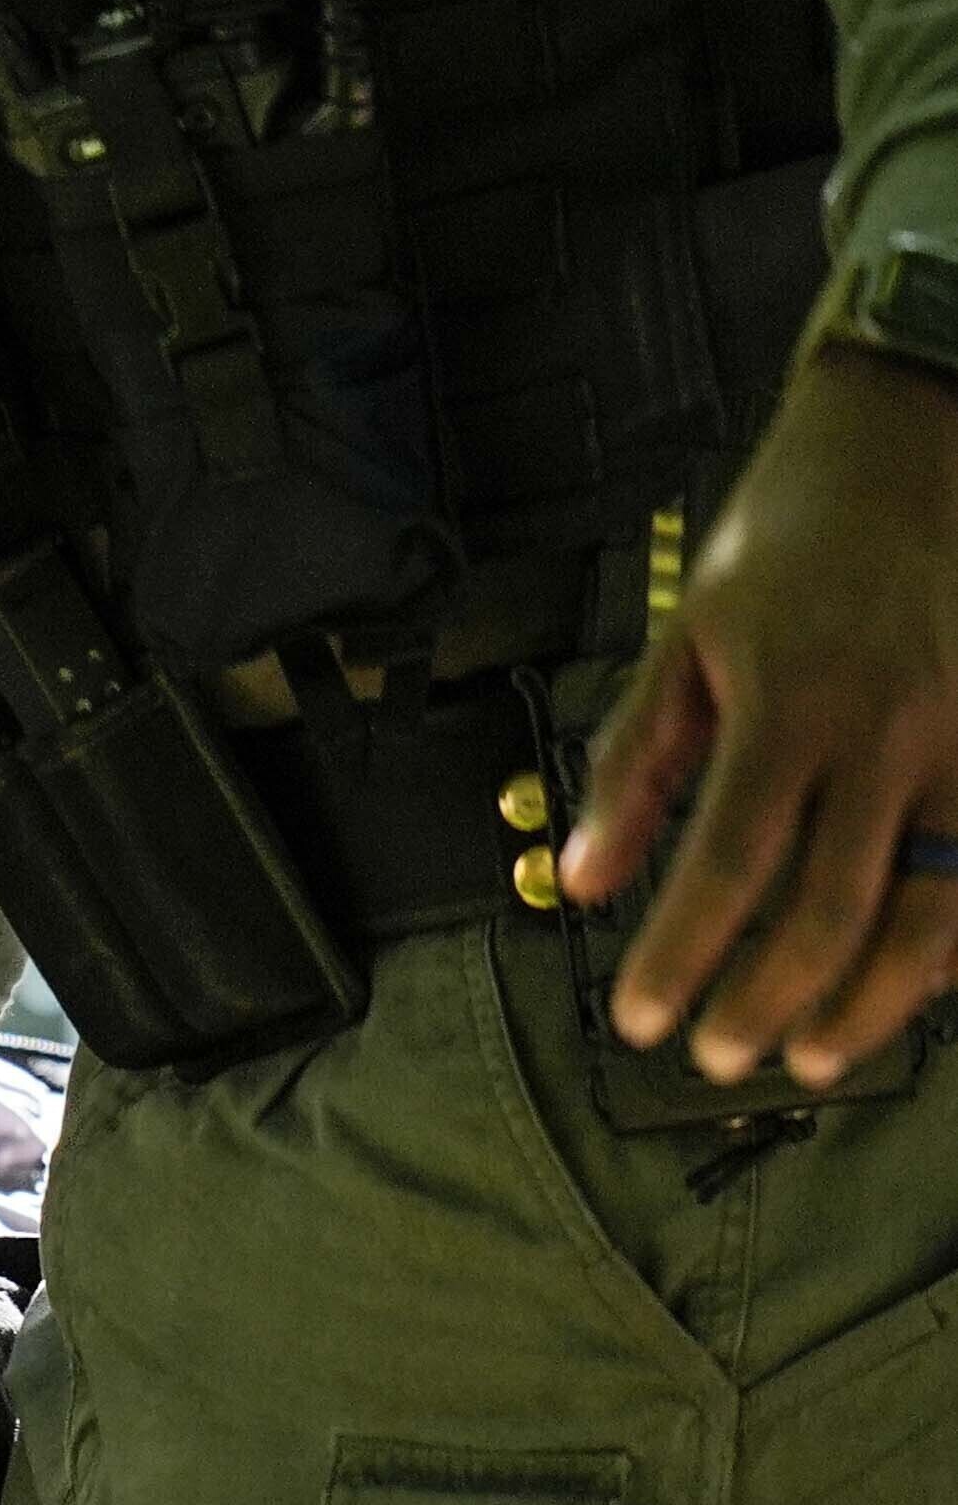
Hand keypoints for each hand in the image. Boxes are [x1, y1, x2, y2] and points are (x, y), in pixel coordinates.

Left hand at [567, 347, 957, 1087]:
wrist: (920, 445)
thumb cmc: (790, 545)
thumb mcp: (683, 641)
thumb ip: (633, 765)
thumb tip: (582, 882)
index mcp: (790, 704)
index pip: (727, 864)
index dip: (684, 955)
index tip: (641, 1018)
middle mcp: (891, 729)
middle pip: (835, 904)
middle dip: (772, 998)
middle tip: (721, 1059)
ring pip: (937, 901)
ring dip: (875, 998)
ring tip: (815, 1053)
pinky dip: (950, 935)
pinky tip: (911, 981)